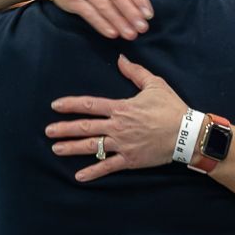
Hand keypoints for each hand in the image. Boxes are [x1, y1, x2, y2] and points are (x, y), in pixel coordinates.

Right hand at [46, 0, 152, 39]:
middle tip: (142, 28)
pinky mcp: (70, 0)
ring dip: (119, 22)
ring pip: (104, 7)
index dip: (139, 0)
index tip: (148, 15)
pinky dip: (101, 24)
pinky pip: (89, 14)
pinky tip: (112, 34)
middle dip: (131, 14)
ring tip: (130, 34)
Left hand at [46, 55, 187, 180]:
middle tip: (48, 131)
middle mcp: (117, 126)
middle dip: (64, 129)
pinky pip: (107, 167)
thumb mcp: (154, 84)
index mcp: (121, 107)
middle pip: (85, 127)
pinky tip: (79, 176)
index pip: (90, 105)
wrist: (186, 133)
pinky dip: (93, 172)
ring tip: (56, 149)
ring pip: (92, 146)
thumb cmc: (171, 107)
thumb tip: (120, 59)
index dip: (71, 105)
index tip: (55, 106)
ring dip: (72, 148)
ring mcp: (122, 144)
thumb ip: (135, 72)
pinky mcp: (130, 159)